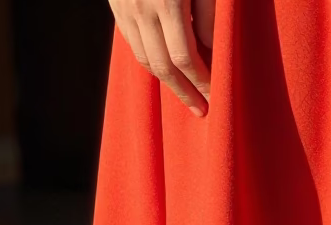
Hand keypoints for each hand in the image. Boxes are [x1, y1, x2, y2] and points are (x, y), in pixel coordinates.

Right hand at [109, 0, 215, 115]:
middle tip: (201, 108)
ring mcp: (125, 8)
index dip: (200, 81)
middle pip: (162, 66)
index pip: (184, 58)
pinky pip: (132, 42)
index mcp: (167, 2)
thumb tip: (210, 54)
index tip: (213, 94)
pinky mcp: (116, 5)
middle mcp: (142, 9)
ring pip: (144, 58)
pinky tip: (164, 67)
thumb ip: (207, 15)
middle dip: (184, 92)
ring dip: (166, 80)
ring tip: (184, 92)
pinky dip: (149, 59)